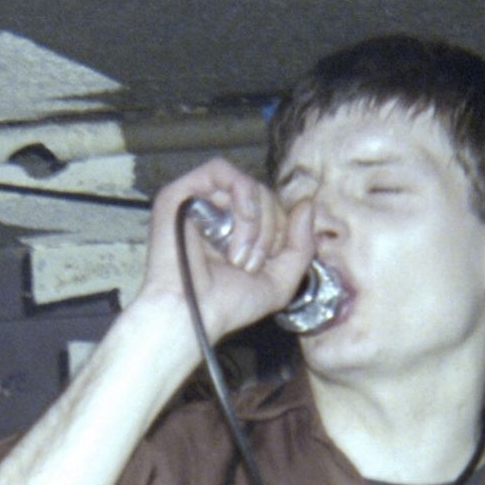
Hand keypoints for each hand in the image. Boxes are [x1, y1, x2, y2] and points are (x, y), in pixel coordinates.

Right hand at [134, 158, 315, 340]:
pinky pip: (221, 169)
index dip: (282, 231)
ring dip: (255, 222)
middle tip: (248, 265)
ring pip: (248, 185)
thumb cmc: (227, 306)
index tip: (266, 264)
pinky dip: (242, 194)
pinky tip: (238, 223)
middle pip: (265, 195)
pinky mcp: (178, 194)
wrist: (191, 315)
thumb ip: (301, 245)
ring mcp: (197, 201)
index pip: (273, 207)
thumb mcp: (280, 280)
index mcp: (236, 229)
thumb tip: (307, 205)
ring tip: (237, 257)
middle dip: (269, 231)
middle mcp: (216, 212)